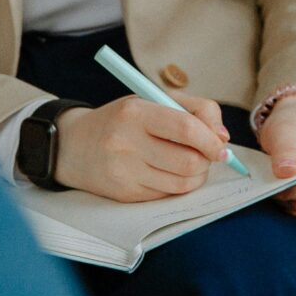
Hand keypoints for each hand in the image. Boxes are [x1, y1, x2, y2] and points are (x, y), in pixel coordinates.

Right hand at [54, 94, 230, 201]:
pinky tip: (171, 173)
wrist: (72, 146)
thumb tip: (222, 138)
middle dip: (207, 160)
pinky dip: (178, 185)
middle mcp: (127, 144)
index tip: (221, 145)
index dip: (211, 140)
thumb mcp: (151, 100)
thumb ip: (193, 110)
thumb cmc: (121, 120)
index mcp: (135, 113)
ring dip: (197, 176)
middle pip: (188, 161)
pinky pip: (167, 195)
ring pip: (182, 183)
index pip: (185, 128)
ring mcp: (125, 173)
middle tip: (207, 154)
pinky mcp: (126, 195)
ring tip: (191, 163)